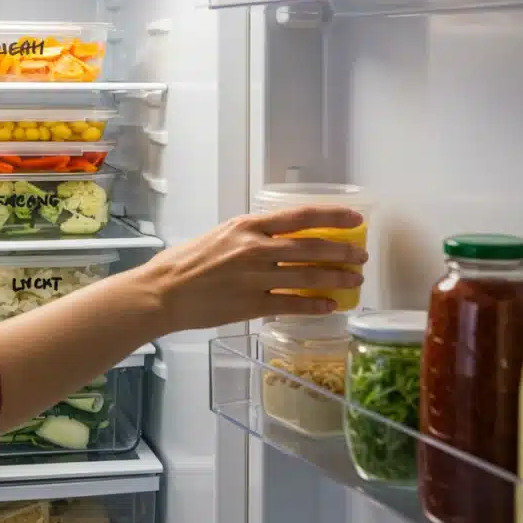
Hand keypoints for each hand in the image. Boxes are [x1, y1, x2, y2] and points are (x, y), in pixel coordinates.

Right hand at [128, 205, 367, 331]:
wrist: (162, 292)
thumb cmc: (184, 262)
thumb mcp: (220, 235)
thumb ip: (250, 235)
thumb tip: (279, 238)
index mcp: (247, 226)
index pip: (300, 216)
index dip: (332, 217)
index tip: (355, 219)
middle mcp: (255, 249)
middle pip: (311, 247)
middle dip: (342, 252)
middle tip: (360, 256)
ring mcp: (254, 278)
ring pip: (307, 276)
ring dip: (336, 278)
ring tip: (354, 281)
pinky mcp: (251, 305)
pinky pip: (291, 304)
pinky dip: (314, 305)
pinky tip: (329, 305)